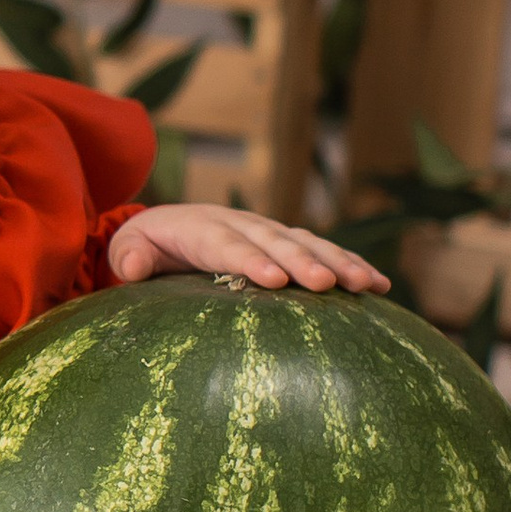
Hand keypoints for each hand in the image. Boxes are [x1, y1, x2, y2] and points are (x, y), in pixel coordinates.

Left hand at [109, 205, 389, 295]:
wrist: (171, 224)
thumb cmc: (148, 244)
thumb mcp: (131, 246)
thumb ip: (129, 256)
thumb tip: (131, 268)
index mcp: (203, 228)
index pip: (227, 246)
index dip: (250, 260)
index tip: (273, 279)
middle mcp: (242, 225)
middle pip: (275, 243)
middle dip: (302, 262)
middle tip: (326, 284)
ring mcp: (269, 232)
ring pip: (307, 244)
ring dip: (338, 262)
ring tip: (366, 285)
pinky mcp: (289, 244)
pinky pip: (324, 251)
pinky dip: (352, 265)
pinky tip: (381, 286)